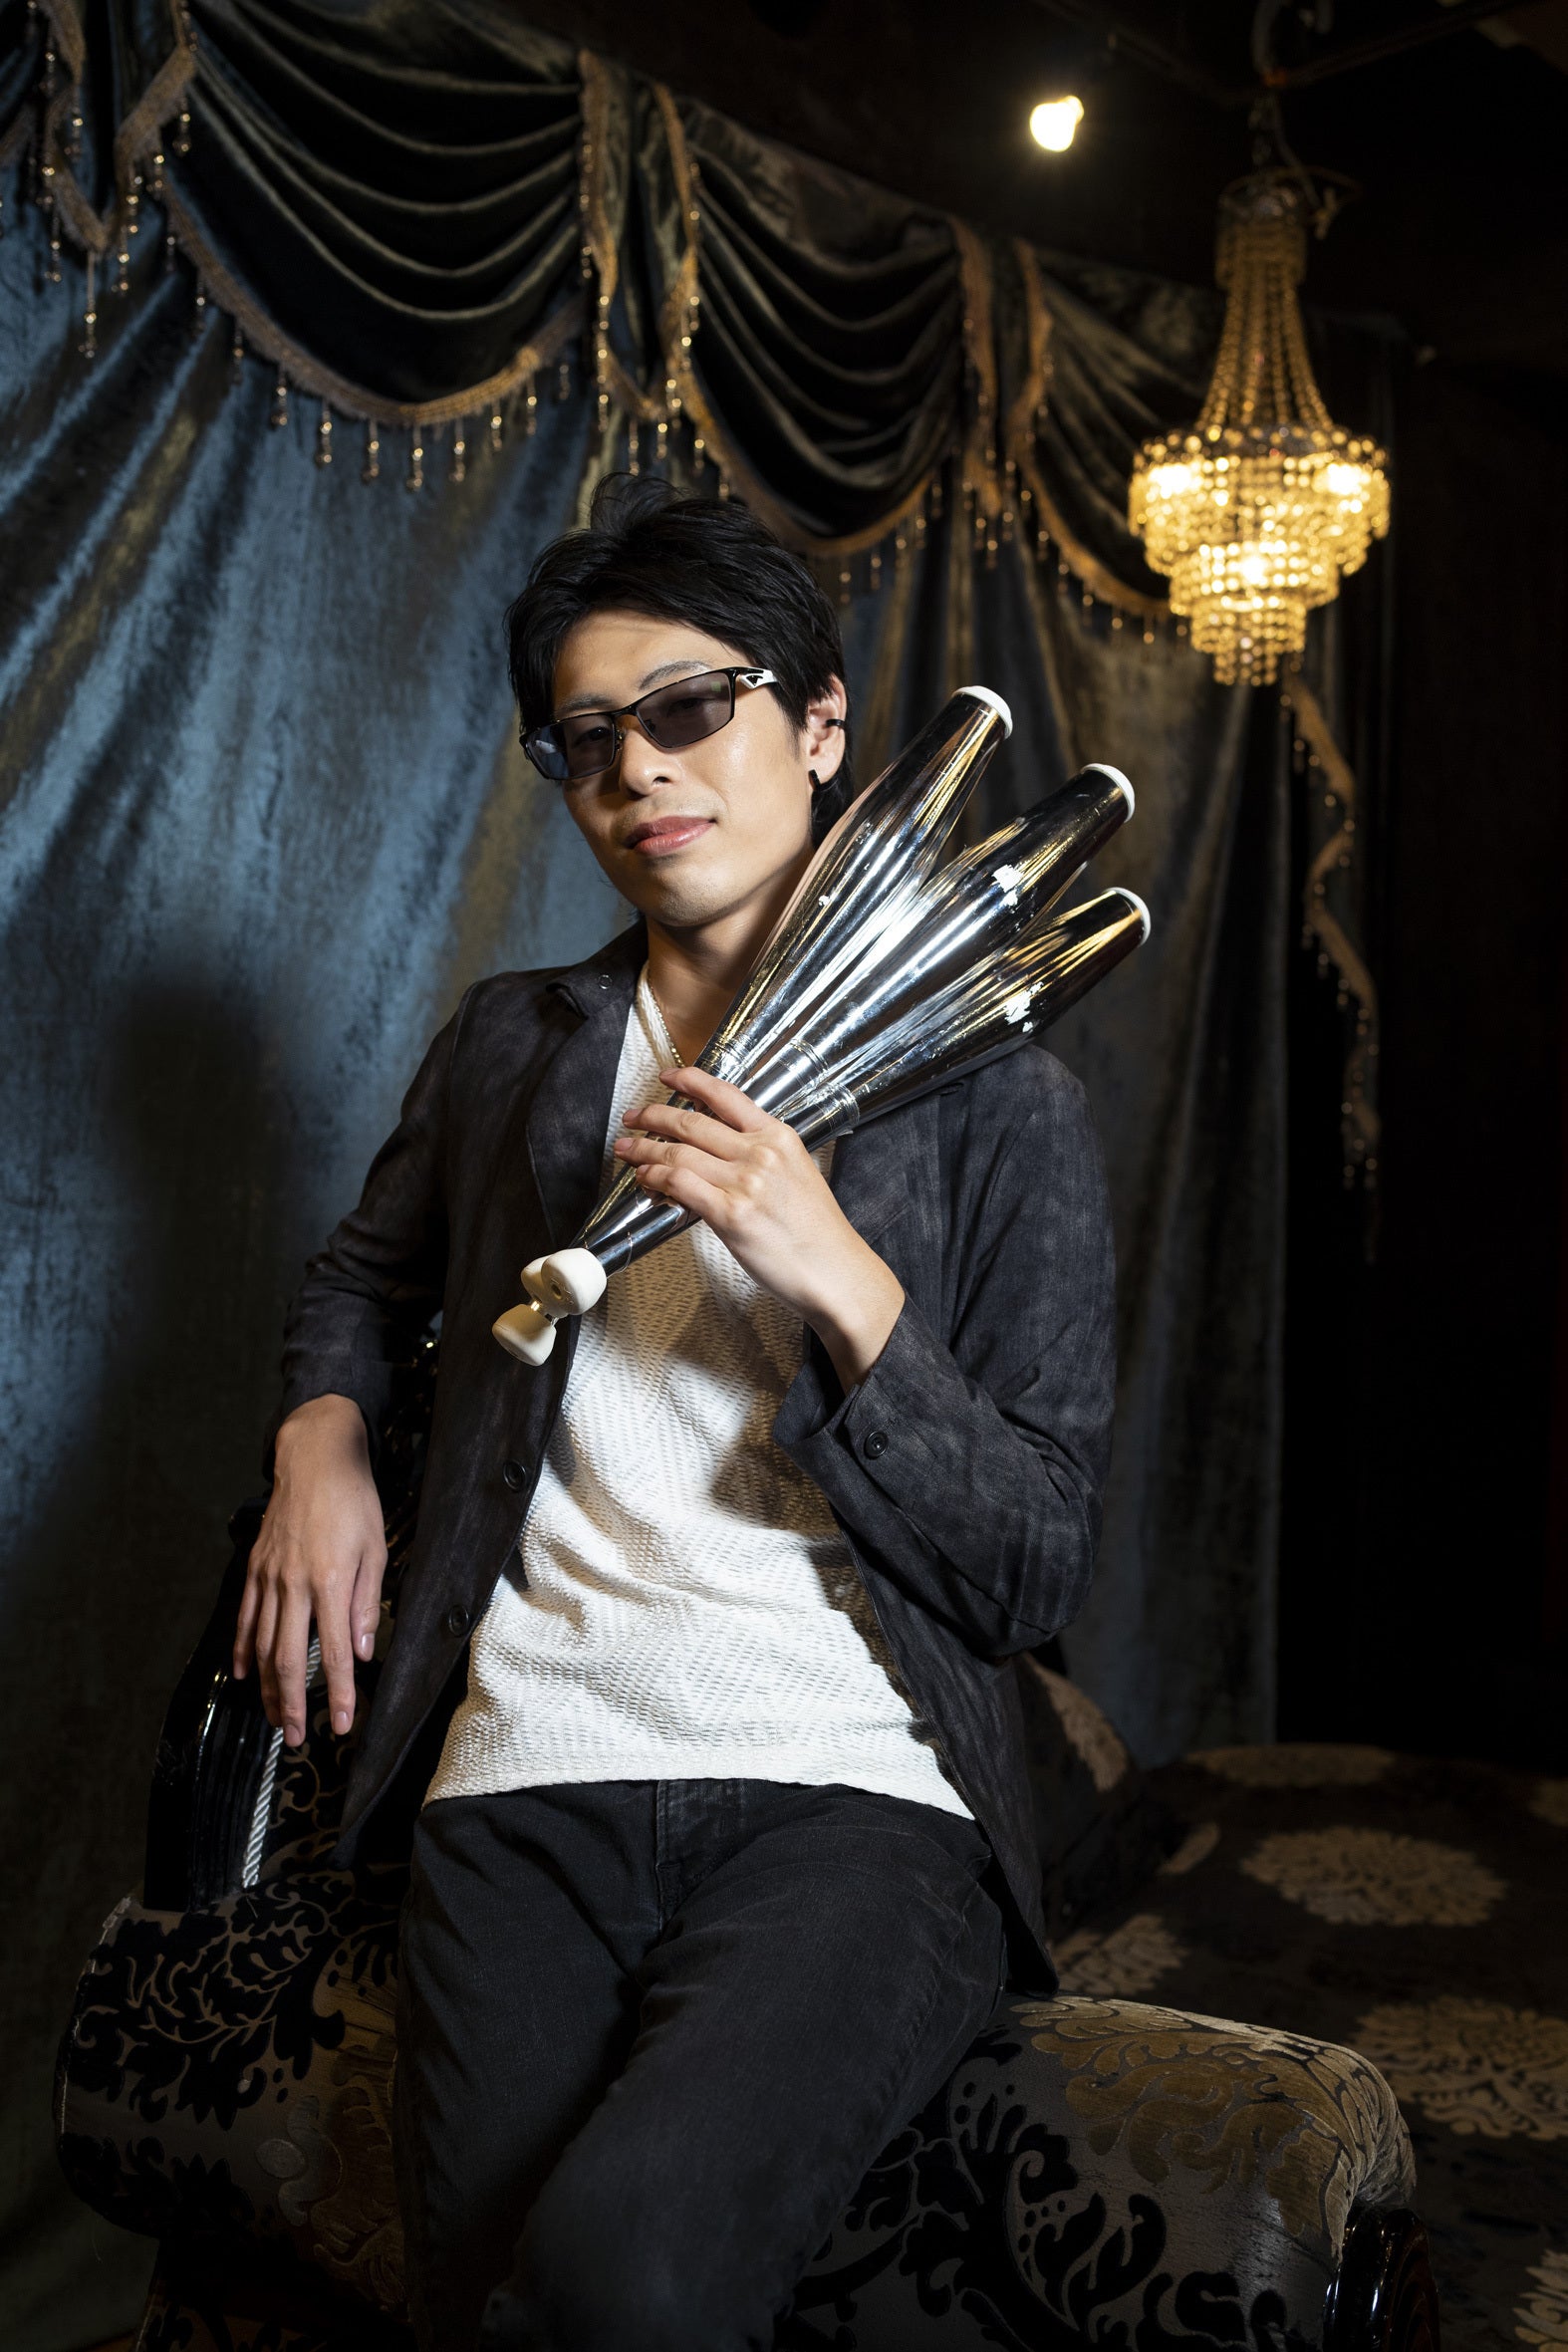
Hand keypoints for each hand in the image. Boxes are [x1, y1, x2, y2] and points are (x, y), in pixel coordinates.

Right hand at [233, 1394, 386, 1747]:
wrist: (314, 1457)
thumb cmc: (353, 1500)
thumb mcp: (376, 1548)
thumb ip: (368, 1601)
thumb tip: (365, 1650)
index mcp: (329, 1580)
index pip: (337, 1651)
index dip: (340, 1693)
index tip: (342, 1724)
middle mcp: (293, 1584)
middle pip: (289, 1658)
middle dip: (292, 1704)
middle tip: (295, 1738)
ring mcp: (268, 1577)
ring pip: (262, 1644)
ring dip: (267, 1687)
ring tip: (273, 1718)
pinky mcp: (254, 1568)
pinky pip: (244, 1618)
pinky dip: (242, 1649)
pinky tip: (244, 1674)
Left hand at [614, 1066, 904, 1389]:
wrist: (835, 1271)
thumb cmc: (817, 1233)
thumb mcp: (797, 1176)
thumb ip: (761, 1158)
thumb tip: (718, 1155)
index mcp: (779, 1137)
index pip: (726, 1095)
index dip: (690, 1081)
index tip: (669, 1078)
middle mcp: (761, 1152)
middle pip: (692, 1122)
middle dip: (653, 1116)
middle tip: (633, 1116)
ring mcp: (745, 1182)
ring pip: (677, 1152)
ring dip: (643, 1149)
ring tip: (625, 1150)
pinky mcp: (730, 1213)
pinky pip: (679, 1185)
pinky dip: (655, 1178)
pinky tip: (645, 1179)